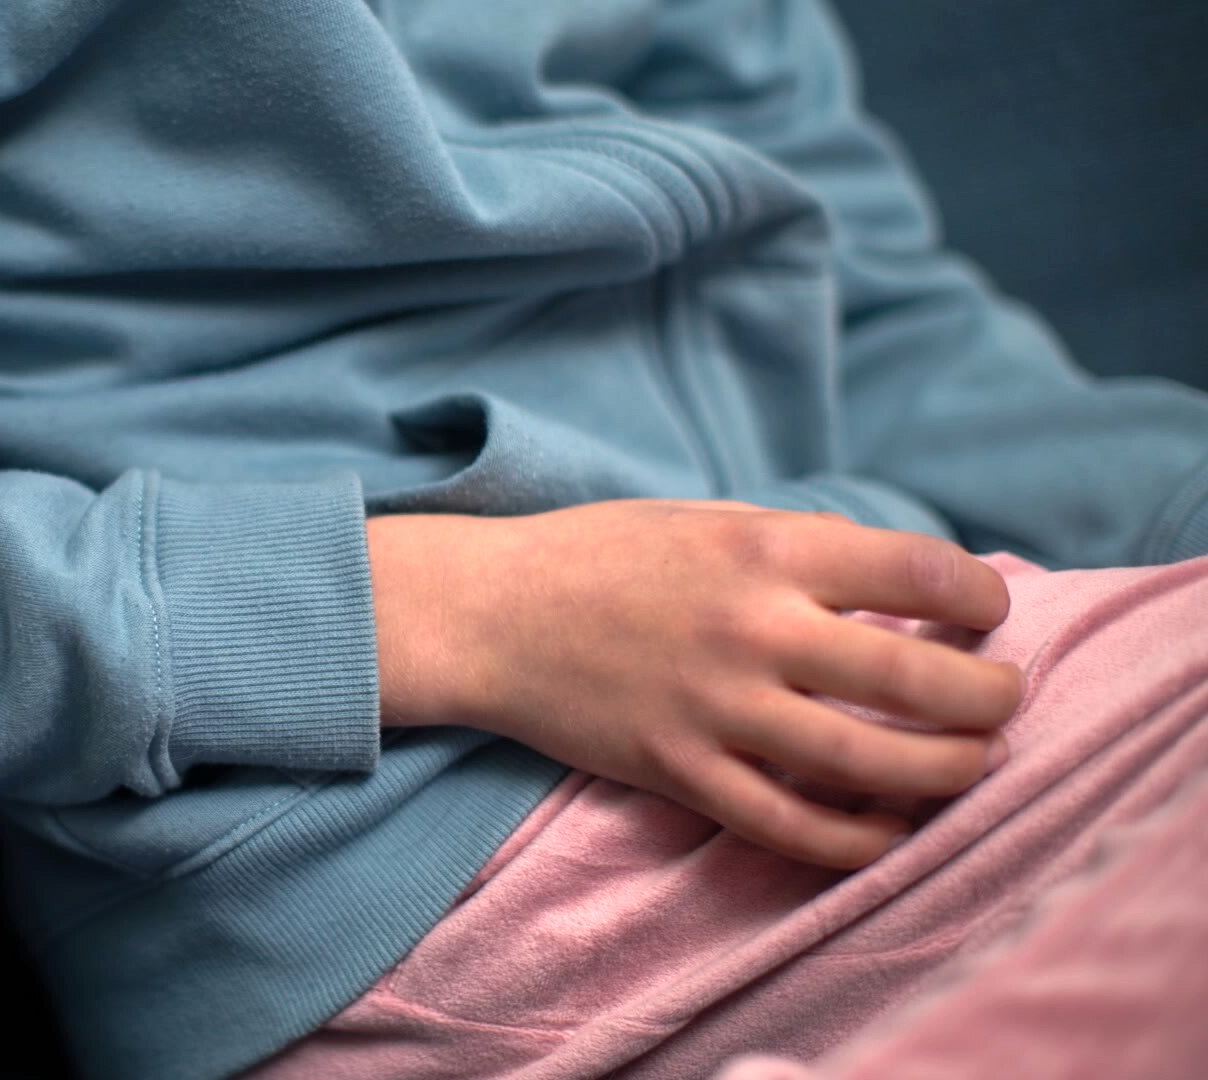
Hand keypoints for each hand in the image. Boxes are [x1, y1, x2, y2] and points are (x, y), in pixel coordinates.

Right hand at [366, 500, 1024, 868]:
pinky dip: (856, 840)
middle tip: (1002, 700)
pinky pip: (791, 826)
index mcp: (765, 550)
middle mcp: (752, 628)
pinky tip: (886, 830)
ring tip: (965, 762)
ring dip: (946, 771)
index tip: (987, 613)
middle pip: (919, 679)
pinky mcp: (680, 771)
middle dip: (990, 698)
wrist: (491, 612)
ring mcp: (716, 708)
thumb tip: (903, 588)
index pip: (922, 571)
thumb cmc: (602, 556)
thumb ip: (802, 550)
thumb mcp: (709, 520)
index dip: (980, 595)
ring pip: (871, 764)